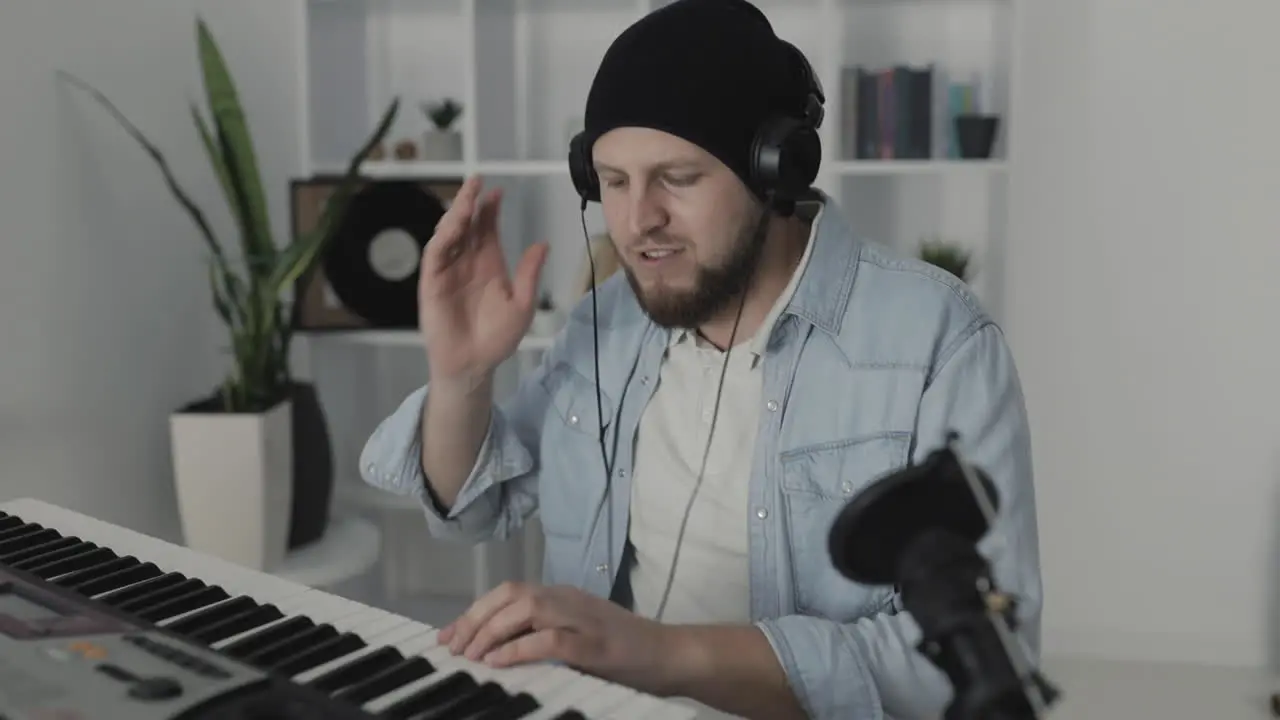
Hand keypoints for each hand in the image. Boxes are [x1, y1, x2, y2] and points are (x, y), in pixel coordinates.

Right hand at [418, 175, 548, 384]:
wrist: (474, 363)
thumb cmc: (498, 338)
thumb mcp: (522, 303)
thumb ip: (529, 273)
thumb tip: (543, 243)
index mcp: (488, 263)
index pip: (487, 229)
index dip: (490, 210)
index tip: (497, 192)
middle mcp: (467, 262)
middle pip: (466, 225)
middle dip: (470, 203)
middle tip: (476, 181)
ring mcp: (448, 270)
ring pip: (449, 234)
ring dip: (455, 215)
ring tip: (466, 199)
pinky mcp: (432, 283)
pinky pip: (435, 255)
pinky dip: (442, 238)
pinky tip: (452, 226)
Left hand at [437, 581, 676, 695]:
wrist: (669, 655)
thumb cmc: (622, 651)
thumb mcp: (576, 636)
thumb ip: (541, 634)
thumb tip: (492, 650)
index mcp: (561, 596)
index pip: (508, 592)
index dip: (474, 612)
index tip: (448, 637)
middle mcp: (568, 599)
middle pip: (512, 595)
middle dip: (477, 620)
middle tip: (455, 649)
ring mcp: (583, 618)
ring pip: (527, 608)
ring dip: (493, 631)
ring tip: (473, 655)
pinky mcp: (596, 643)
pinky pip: (550, 638)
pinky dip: (520, 648)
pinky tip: (500, 662)